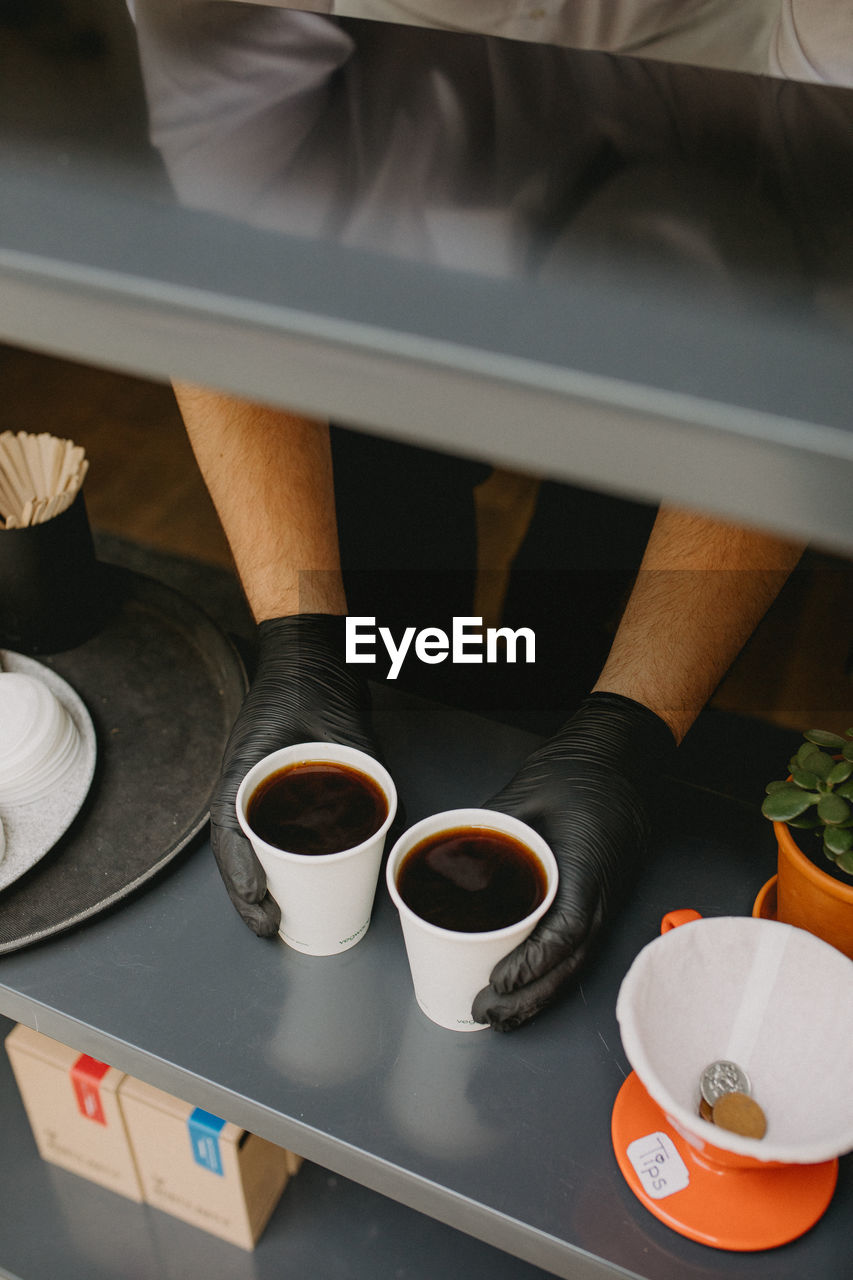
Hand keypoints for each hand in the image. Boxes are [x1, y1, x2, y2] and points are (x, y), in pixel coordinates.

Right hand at [210, 613, 379, 934]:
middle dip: (247, 893)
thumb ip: (365, 766)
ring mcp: (258, 784)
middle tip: (271, 926)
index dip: (239, 871)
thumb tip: (391, 814)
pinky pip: (271, 829)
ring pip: (248, 843)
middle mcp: (246, 780)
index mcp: (246, 766)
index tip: (258, 899)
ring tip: (277, 918)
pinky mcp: (278, 784)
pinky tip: (297, 883)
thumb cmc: (312, 679)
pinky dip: (276, 860)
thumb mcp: (345, 725)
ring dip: (257, 884)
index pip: (229, 827)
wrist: (309, 650)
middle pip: (235, 846)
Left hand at [472, 692, 675, 1029]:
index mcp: (586, 868)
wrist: (622, 760)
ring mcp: (603, 901)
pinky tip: (525, 988)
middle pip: (570, 964)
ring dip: (538, 996)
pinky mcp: (597, 901)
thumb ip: (489, 826)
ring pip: (574, 965)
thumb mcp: (526, 792)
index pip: (564, 930)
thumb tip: (446, 852)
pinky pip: (576, 949)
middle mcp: (600, 894)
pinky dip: (549, 975)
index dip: (532, 962)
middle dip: (528, 997)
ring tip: (500, 1016)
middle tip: (486, 1012)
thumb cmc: (583, 773)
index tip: (500, 979)